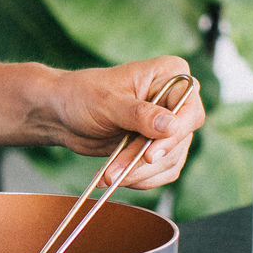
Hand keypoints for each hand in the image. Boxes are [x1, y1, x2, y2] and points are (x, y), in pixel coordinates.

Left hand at [25, 58, 204, 189]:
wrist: (63, 114)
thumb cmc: (83, 95)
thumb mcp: (108, 102)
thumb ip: (139, 114)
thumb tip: (170, 125)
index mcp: (170, 73)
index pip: (189, 111)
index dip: (174, 135)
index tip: (150, 154)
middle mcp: (175, 100)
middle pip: (179, 140)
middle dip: (144, 161)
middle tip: (116, 172)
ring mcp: (168, 126)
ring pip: (170, 161)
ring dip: (137, 173)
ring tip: (108, 175)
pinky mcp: (157, 147)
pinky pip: (161, 172)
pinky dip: (138, 179)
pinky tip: (114, 176)